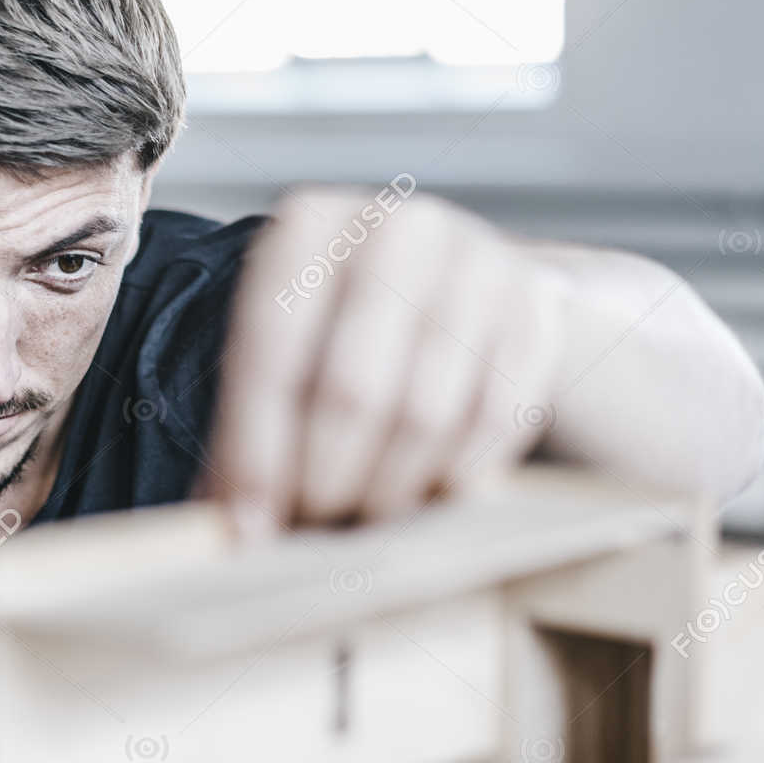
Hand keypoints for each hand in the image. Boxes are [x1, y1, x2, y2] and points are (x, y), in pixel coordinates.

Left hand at [203, 184, 570, 532]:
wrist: (449, 282)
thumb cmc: (337, 332)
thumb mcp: (279, 356)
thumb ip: (245, 436)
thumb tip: (229, 536)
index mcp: (306, 227)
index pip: (270, 352)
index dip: (256, 452)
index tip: (250, 529)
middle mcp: (394, 228)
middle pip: (351, 388)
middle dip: (325, 480)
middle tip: (314, 531)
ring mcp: (476, 260)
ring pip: (426, 413)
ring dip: (390, 490)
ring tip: (365, 524)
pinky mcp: (534, 305)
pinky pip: (497, 416)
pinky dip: (458, 475)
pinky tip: (430, 500)